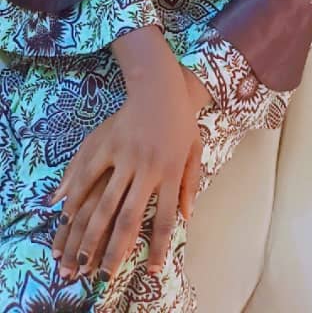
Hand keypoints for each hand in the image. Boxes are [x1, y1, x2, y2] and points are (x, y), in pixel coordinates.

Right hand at [52, 122, 202, 280]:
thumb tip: (187, 216)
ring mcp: (125, 156)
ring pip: (105, 202)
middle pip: (129, 218)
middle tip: (104, 276)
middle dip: (115, 251)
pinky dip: (77, 196)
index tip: (152, 271)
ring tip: (83, 257)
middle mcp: (148, 168)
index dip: (158, 247)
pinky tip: (68, 216)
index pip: (165, 218)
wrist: (160, 84)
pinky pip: (89, 174)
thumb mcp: (195, 150)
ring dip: (92, 233)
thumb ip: (190, 183)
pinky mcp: (108, 143)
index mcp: (171, 171)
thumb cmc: (181, 119)